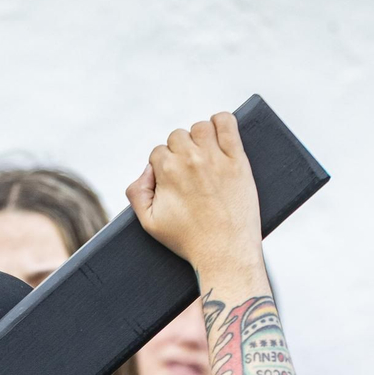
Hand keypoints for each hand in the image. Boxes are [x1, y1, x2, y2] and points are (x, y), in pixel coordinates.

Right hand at [126, 113, 263, 278]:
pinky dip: (222, 121)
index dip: (163, 167)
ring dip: (199, 138)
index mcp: (167, 171)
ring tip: (204, 157)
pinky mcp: (237, 160)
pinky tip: (219, 133)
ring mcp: (216, 158)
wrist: (224, 253)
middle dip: (179, 152)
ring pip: (200, 127)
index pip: (158, 152)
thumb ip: (136, 193)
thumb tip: (146, 170)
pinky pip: (227, 124)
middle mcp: (190, 160)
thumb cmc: (187, 239)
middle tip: (189, 175)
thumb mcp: (149, 223)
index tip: (173, 183)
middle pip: (177, 136)